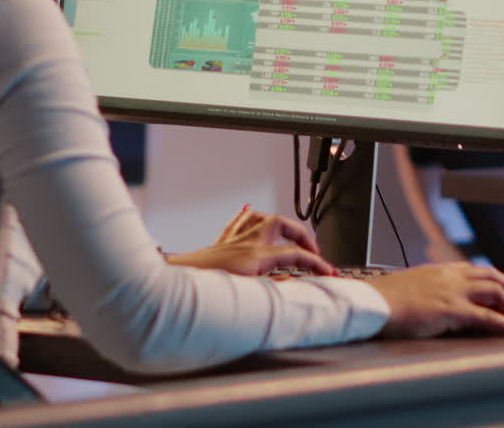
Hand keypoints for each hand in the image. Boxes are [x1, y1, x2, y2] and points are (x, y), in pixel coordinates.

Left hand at [167, 207, 334, 276]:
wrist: (174, 280)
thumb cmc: (204, 287)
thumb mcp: (246, 292)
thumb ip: (274, 286)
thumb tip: (293, 281)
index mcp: (256, 256)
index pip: (296, 256)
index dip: (317, 263)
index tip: (329, 271)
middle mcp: (247, 243)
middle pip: (283, 225)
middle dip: (303, 236)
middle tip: (312, 251)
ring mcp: (234, 240)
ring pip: (262, 218)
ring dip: (280, 224)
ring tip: (290, 234)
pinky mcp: (222, 242)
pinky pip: (238, 221)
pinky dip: (249, 217)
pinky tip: (251, 211)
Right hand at [364, 262, 503, 338]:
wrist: (370, 303)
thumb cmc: (385, 300)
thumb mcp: (414, 288)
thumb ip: (432, 290)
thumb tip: (442, 302)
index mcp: (443, 270)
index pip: (482, 271)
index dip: (503, 281)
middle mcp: (452, 276)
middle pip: (495, 278)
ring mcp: (453, 291)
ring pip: (496, 293)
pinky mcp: (451, 309)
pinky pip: (486, 316)